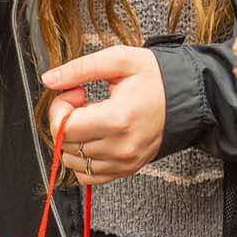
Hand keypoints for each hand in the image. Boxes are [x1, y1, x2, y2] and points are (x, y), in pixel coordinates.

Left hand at [40, 46, 164, 186]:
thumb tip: (49, 79)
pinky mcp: (127, 169)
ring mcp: (125, 162)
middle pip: (66, 144)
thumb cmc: (155, 78)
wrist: (186, 97)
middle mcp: (122, 147)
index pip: (65, 127)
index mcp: (119, 118)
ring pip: (73, 162)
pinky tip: (94, 136)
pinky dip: (82, 158)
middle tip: (83, 101)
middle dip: (65, 120)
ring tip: (92, 118)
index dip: (60, 107)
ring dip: (73, 139)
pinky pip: (88, 176)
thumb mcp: (119, 60)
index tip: (75, 92)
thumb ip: (80, 68)